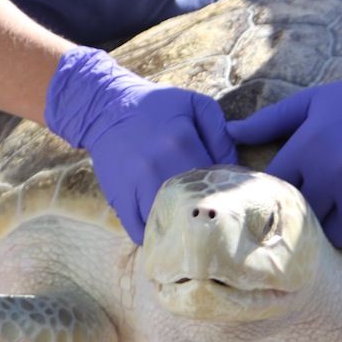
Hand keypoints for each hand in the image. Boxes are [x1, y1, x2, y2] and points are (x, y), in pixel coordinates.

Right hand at [46, 47, 236, 243]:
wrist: (106, 108)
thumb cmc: (156, 107)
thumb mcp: (195, 105)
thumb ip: (221, 135)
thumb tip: (234, 170)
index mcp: (180, 142)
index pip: (215, 182)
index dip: (226, 194)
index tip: (228, 198)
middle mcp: (157, 167)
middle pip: (193, 208)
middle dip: (206, 216)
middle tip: (212, 217)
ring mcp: (135, 187)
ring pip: (167, 225)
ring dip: (180, 231)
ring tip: (190, 228)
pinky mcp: (119, 200)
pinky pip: (140, 232)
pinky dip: (154, 236)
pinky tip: (164, 229)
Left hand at [227, 25, 341, 260]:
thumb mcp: (311, 101)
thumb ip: (268, 121)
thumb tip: (227, 133)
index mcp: (306, 147)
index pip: (272, 192)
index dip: (269, 204)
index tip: (272, 210)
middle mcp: (330, 172)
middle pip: (299, 221)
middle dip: (299, 226)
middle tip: (301, 229)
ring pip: (333, 238)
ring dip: (330, 240)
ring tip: (330, 232)